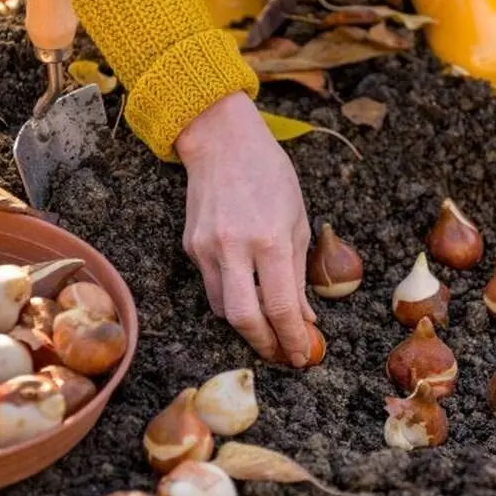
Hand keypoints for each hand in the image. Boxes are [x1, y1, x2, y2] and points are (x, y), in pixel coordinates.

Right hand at [175, 92, 316, 365]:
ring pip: (223, 309)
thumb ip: (299, 273)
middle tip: (281, 354)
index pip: (281, 306)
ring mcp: (207, 248)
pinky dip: (231, 297)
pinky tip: (246, 292)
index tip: (302, 355)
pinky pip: (212, 286)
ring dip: (247, 325)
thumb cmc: (269, 174)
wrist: (221, 141)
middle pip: (244, 319)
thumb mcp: (298, 219)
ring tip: (267, 328)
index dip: (293, 338)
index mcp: (270, 238)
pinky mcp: (190, 246)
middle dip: (265, 344)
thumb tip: (304, 318)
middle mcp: (235, 247)